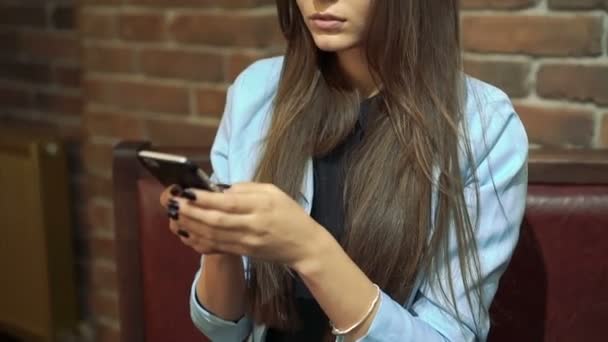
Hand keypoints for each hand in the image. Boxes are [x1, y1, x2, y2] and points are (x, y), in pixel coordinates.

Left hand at [161, 183, 325, 266]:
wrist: (304, 245)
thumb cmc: (290, 214)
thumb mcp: (273, 191)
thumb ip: (246, 188)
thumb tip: (220, 189)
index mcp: (260, 206)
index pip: (228, 202)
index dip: (204, 198)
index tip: (187, 191)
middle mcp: (252, 225)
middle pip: (215, 220)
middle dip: (191, 212)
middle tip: (174, 203)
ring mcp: (246, 241)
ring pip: (212, 235)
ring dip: (190, 226)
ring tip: (175, 215)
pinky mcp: (243, 252)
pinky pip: (217, 247)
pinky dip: (198, 240)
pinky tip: (186, 232)